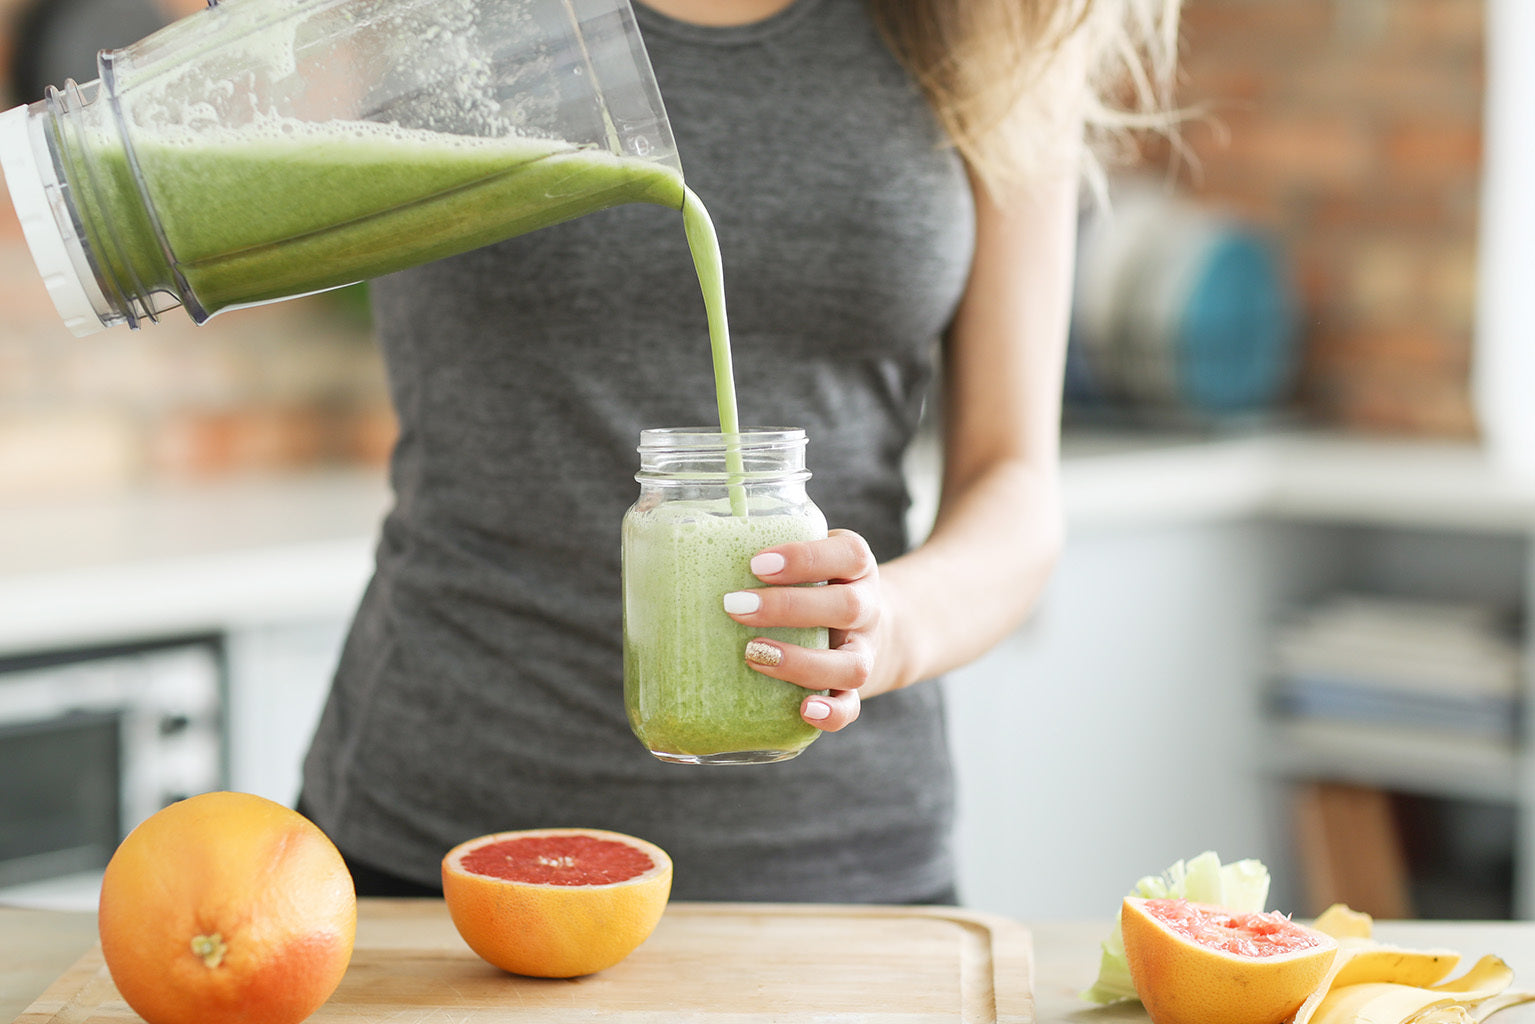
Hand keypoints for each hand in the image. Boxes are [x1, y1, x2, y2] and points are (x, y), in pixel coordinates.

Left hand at [721, 529, 878, 731]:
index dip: (805, 559)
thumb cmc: (812, 583)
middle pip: (847, 607)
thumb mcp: (801, 558)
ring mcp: (863, 651)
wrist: (863, 625)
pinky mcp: (854, 688)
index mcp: (854, 566)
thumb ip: (759, 555)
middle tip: (735, 607)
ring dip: (802, 663)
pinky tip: (803, 710)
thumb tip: (665, 562)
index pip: (846, 555)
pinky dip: (832, 711)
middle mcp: (867, 607)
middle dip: (788, 608)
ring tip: (753, 656)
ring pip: (852, 664)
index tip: (756, 563)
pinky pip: (852, 706)